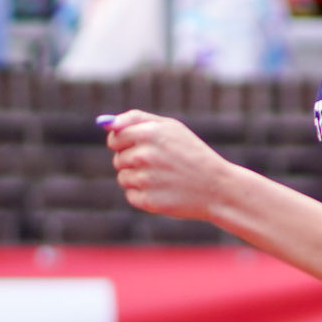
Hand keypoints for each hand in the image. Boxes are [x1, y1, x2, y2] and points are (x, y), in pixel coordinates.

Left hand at [102, 110, 231, 220]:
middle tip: (158, 163)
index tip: (139, 146)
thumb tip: (104, 122)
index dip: (124, 143)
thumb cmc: (191, 153)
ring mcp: (145, 180)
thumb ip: (135, 119)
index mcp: (148, 133)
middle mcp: (144, 156)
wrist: (217, 187)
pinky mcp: (148, 201)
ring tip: (162, 178)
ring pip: (123, 178)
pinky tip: (163, 191)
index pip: (114, 138)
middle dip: (132, 161)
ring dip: (137, 178)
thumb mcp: (169, 127)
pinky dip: (143, 194)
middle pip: (118, 159)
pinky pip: (131, 195)